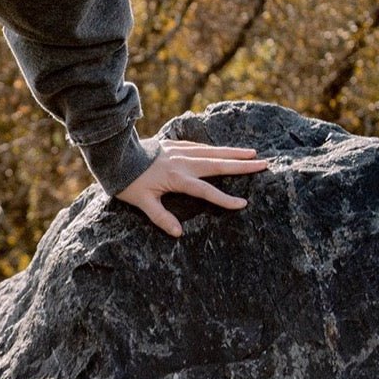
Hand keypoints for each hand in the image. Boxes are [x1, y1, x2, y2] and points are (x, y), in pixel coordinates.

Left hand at [116, 138, 268, 237]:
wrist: (115, 154)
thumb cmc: (127, 181)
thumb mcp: (142, 202)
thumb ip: (160, 217)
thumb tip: (178, 233)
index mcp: (177, 178)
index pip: (206, 191)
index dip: (224, 199)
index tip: (243, 204)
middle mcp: (182, 162)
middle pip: (217, 164)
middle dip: (241, 165)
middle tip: (264, 163)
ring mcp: (178, 151)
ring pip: (210, 151)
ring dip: (231, 152)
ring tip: (251, 153)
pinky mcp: (172, 145)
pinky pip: (198, 146)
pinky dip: (212, 147)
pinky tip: (221, 149)